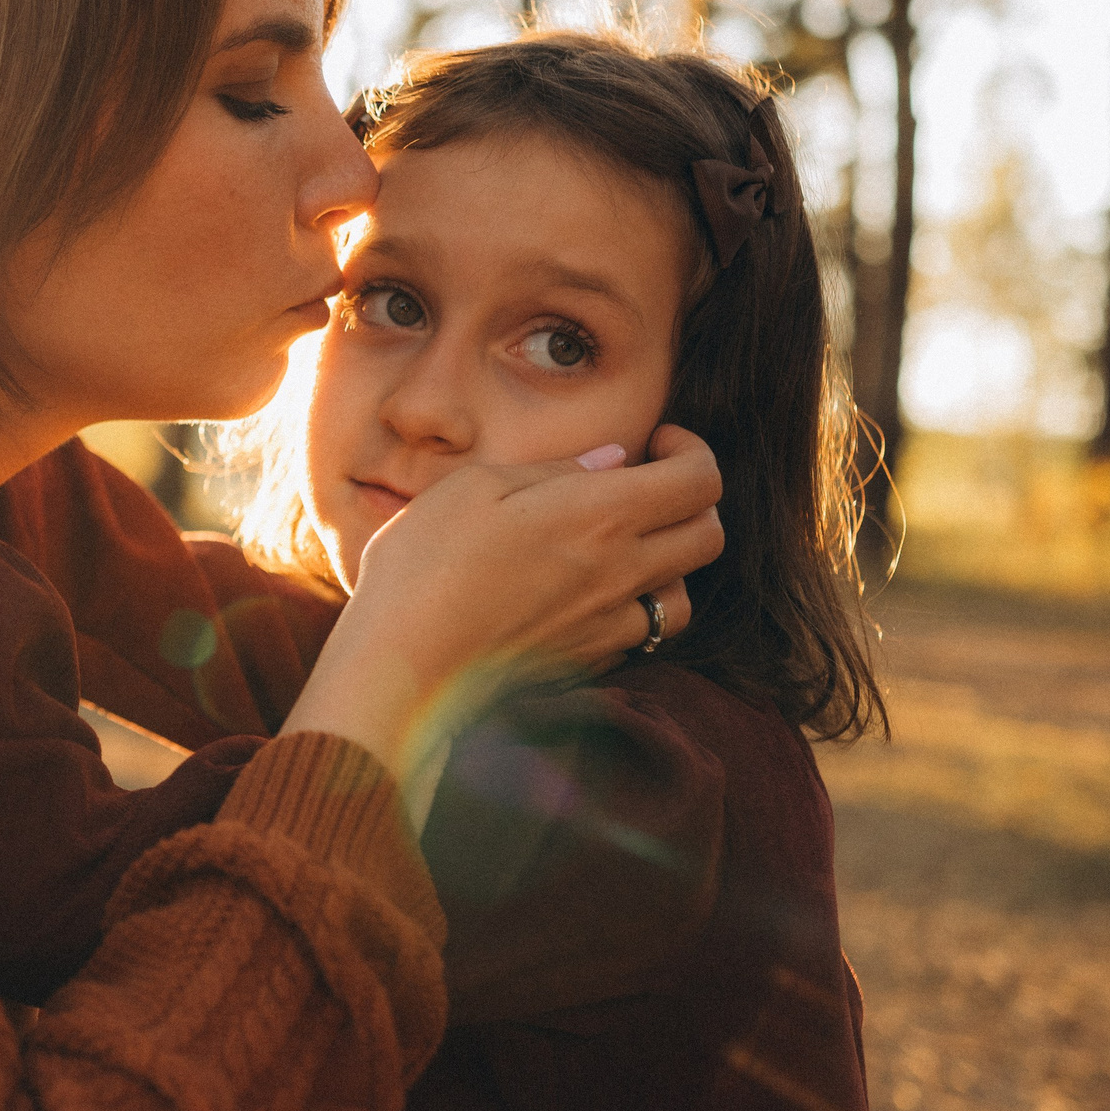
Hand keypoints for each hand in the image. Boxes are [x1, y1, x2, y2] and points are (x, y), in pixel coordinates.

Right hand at [284, 426, 722, 771]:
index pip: (700, 480)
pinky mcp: (586, 665)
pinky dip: (630, 611)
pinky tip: (586, 597)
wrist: (400, 668)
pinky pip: (637, 636)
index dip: (691, 451)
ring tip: (622, 549)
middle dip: (692, 502)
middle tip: (645, 488)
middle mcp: (620, 574)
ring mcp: (607, 627)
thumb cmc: (423, 565)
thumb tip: (612, 460)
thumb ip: (551, 470)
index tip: (655, 442)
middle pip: (709, 536)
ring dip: (669, 566)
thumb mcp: (473, 487)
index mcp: (600, 516)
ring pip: (683, 597)